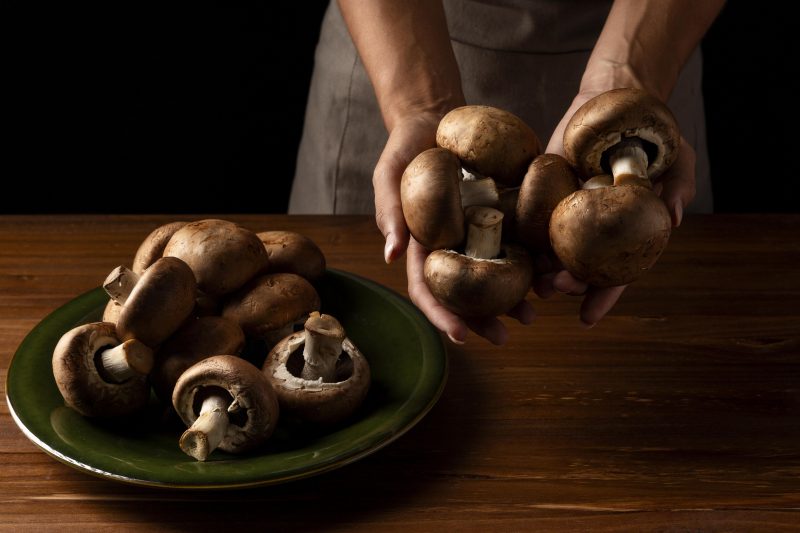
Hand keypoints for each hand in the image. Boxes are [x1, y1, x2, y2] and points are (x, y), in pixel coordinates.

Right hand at [373, 112, 534, 344]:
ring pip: (494, 274)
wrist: (435, 118)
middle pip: (465, 293)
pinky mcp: (502, 214)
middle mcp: (451, 247)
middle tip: (504, 337)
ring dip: (511, 298)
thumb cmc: (405, 148)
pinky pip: (518, 241)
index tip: (460, 337)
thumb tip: (391, 257)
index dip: (442, 315)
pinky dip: (532, 260)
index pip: (428, 290)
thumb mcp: (389, 174)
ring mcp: (477, 233)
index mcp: (423, 246)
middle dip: (482, 319)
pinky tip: (548, 273)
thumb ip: (390, 212)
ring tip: (531, 315)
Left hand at [540, 90, 696, 326]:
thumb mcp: (676, 155)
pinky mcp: (544, 190)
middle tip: (556, 288)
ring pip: (551, 249)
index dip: (603, 296)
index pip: (615, 273)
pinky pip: (531, 218)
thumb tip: (675, 217)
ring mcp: (567, 210)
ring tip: (529, 283)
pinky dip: (522, 236)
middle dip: (567, 283)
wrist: (615, 95)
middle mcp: (594, 228)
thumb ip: (678, 185)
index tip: (587, 316)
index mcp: (626, 231)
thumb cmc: (653, 132)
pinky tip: (512, 250)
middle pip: (579, 266)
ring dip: (540, 269)